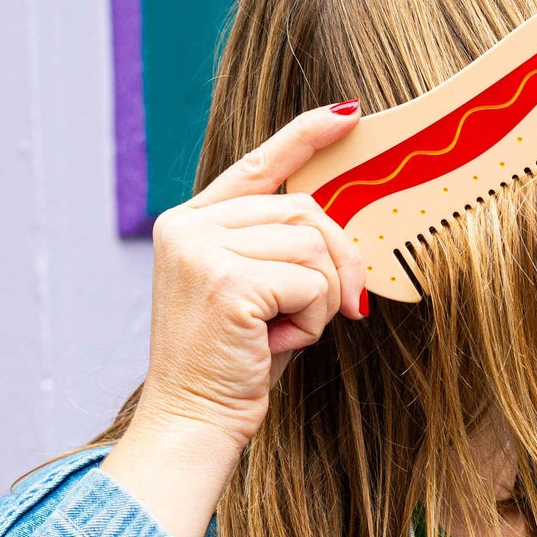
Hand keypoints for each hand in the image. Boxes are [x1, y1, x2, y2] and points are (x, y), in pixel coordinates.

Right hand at [135, 103, 367, 450]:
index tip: (347, 115)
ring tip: (286, 332)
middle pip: (303, 209)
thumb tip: (343, 224)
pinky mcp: (227, 280)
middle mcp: (188, 225)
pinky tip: (279, 343)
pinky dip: (313, 319)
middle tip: (343, 308)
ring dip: (323, 298)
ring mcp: (203, 249)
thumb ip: (282, 248)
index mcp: (190, 222)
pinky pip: (312, 282)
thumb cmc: (233, 364)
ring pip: (313, 244)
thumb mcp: (257, 291)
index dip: (304, 137)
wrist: (193, 422)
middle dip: (338, 260)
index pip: (256, 165)